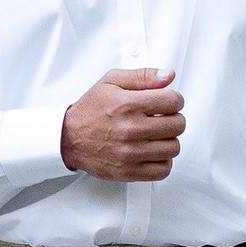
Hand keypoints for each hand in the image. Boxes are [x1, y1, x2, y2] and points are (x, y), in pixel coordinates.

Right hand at [60, 67, 183, 181]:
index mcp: (127, 104)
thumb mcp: (111, 82)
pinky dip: (163, 161)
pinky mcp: (129, 171)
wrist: (68, 138)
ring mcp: (130, 152)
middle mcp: (130, 129)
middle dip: (174, 118)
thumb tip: (167, 75)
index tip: (168, 102)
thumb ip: (142, 76)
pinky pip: (162, 170)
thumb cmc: (90, 111)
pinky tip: (153, 151)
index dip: (175, 99)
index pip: (172, 101)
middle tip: (163, 118)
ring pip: (173, 148)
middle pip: (177, 125)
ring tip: (157, 135)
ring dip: (169, 140)